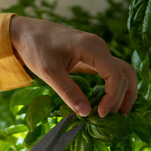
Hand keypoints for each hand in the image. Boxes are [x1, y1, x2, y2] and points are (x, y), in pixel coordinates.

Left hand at [9, 16, 137, 117]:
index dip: (112, 98)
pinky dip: (115, 88)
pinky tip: (108, 103)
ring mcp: (98, 52)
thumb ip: (68, 92)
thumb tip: (86, 113)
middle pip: (124, 74)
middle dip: (120, 98)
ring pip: (123, 72)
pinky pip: (112, 72)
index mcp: (93, 48)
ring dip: (124, 92)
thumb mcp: (49, 72)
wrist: (26, 32)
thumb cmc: (35, 47)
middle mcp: (100, 48)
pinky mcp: (93, 57)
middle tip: (108, 118)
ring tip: (119, 114)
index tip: (99, 114)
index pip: (115, 75)